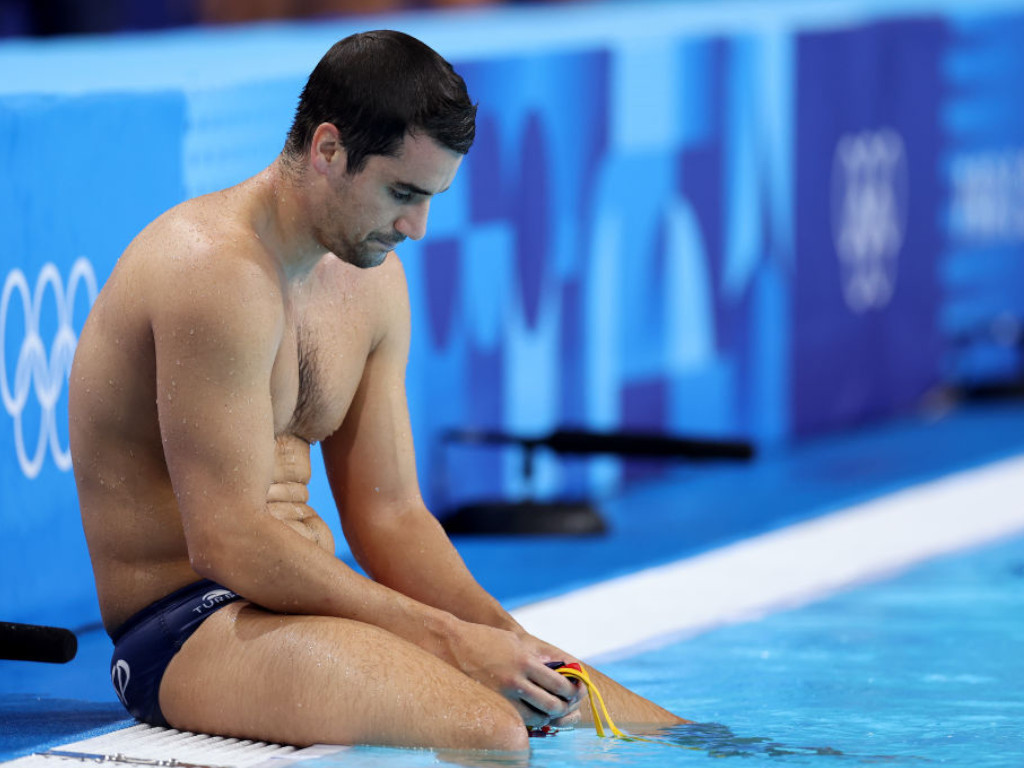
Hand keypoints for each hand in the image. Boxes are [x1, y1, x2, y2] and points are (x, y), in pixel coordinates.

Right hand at [449, 622, 582, 725]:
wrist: (452, 644)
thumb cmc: (484, 639)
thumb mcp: (514, 641)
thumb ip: (535, 657)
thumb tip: (556, 669)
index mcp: (525, 661)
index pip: (558, 683)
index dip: (571, 691)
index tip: (575, 691)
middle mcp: (516, 680)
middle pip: (551, 704)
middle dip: (564, 706)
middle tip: (567, 704)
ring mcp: (502, 695)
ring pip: (536, 717)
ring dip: (548, 716)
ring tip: (550, 710)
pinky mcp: (491, 703)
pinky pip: (517, 719)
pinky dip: (529, 719)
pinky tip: (531, 713)